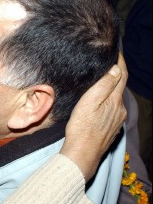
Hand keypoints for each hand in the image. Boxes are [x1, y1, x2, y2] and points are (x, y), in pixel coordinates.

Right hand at [61, 52, 127, 180]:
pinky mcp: (111, 127)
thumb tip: (116, 69)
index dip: (120, 61)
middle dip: (116, 72)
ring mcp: (117, 119)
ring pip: (116, 97)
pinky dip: (108, 99)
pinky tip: (100, 100)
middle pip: (120, 85)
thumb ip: (104, 86)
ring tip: (102, 77)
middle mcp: (120, 109)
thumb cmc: (82, 128)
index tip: (116, 49)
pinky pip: (113, 108)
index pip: (121, 75)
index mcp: (115, 101)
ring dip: (112, 86)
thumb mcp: (89, 103)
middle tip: (107, 60)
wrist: (82, 154)